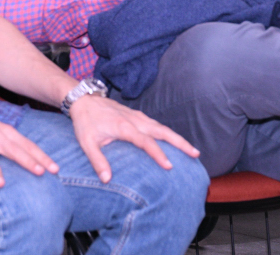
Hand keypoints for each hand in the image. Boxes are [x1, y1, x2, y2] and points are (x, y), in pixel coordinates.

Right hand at [0, 103, 58, 191]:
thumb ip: (14, 141)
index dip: (42, 157)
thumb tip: (34, 156)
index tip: (55, 169)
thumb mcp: (0, 129)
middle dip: (27, 161)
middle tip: (40, 172)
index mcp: (6, 131)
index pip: (28, 145)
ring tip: (1, 185)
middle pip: (14, 150)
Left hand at [68, 94, 199, 181]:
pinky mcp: (137, 115)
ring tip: (192, 150)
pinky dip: (168, 133)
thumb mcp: (86, 142)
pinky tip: (174, 141)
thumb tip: (107, 179)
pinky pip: (156, 125)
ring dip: (177, 138)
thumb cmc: (85, 122)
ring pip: (162, 127)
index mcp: (124, 127)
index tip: (169, 166)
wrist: (84, 99)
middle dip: (180, 142)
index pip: (146, 142)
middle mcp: (135, 120)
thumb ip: (97, 160)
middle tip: (195, 154)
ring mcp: (137, 116)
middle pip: (162, 131)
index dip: (158, 154)